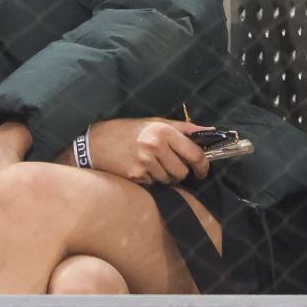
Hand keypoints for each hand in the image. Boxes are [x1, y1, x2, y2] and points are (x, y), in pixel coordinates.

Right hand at [77, 117, 212, 183]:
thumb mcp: (155, 122)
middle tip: (168, 164)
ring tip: (150, 164)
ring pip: (169, 180)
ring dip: (164, 176)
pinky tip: (139, 168)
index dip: (203, 165)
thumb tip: (209, 131)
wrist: (96, 142)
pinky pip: (154, 184)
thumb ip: (183, 128)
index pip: (194, 154)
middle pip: (182, 172)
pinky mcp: (136, 175)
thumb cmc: (128, 131)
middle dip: (179, 171)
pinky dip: (150, 179)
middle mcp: (155, 146)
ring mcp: (144, 162)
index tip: (202, 170)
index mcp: (163, 131)